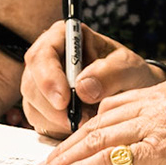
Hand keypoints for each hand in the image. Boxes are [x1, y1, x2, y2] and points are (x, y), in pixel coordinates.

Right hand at [20, 21, 162, 136]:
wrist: (133, 94)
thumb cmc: (129, 75)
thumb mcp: (129, 68)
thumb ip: (111, 72)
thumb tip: (82, 87)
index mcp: (66, 37)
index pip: (43, 54)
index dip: (48, 77)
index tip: (64, 100)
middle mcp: (49, 58)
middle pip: (32, 82)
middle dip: (53, 106)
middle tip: (78, 119)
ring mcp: (42, 83)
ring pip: (33, 103)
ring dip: (57, 119)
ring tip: (87, 119)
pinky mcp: (42, 105)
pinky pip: (39, 120)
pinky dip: (57, 127)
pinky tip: (78, 124)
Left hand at [32, 81, 165, 164]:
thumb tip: (145, 155)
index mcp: (164, 94)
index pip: (113, 108)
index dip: (86, 127)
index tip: (69, 144)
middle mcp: (155, 104)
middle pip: (97, 122)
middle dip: (66, 145)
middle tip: (44, 163)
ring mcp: (155, 125)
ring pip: (97, 139)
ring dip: (66, 159)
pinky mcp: (158, 150)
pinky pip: (110, 159)